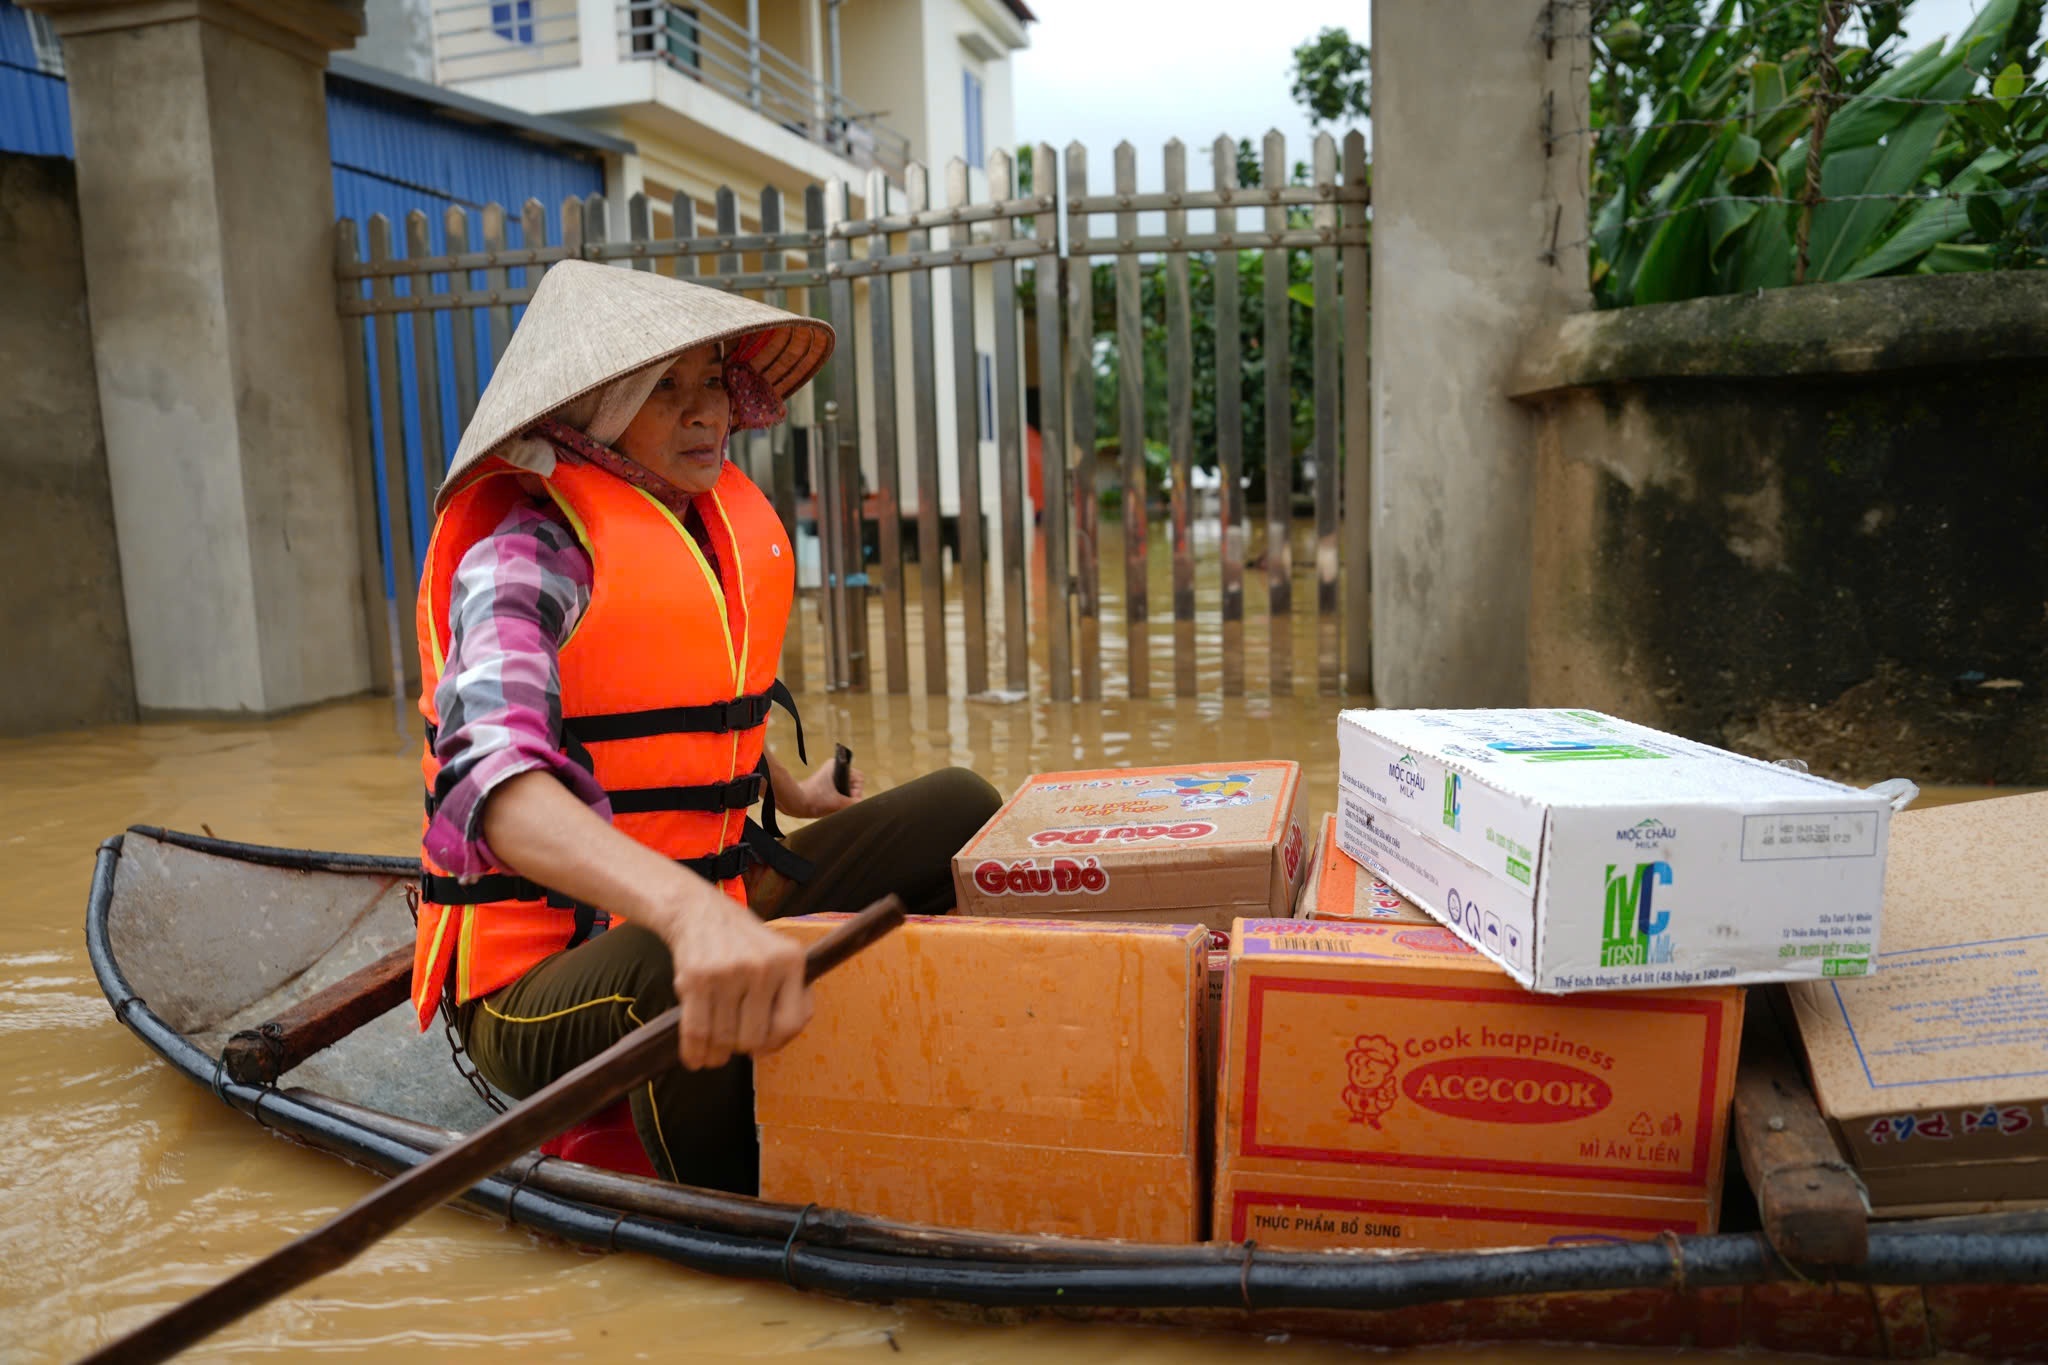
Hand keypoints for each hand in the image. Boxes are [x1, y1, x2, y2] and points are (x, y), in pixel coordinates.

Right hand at [660, 888, 812, 1069]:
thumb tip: (784, 1037)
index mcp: (791, 961)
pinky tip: (695, 1057)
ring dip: (716, 1055)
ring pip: (724, 1038)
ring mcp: (730, 972)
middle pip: (754, 1037)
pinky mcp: (698, 978)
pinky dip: (694, 1052)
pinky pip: (697, 1031)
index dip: (776, 1043)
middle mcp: (763, 966)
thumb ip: (790, 993)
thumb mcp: (778, 955)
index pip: (791, 1022)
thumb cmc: (741, 942)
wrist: (699, 911)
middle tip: (734, 1044)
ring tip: (713, 1053)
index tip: (762, 1046)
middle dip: (742, 1048)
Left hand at [778, 756, 864, 819]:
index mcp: (837, 766)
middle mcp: (834, 769)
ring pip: (846, 790)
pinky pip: (839, 793)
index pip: (859, 778)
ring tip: (836, 805)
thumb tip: (862, 805)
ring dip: (844, 799)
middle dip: (850, 796)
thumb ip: (853, 803)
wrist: (794, 802)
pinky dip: (838, 800)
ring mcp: (830, 777)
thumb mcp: (837, 803)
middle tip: (842, 804)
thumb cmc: (813, 799)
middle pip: (853, 784)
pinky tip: (832, 806)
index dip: (857, 791)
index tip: (850, 799)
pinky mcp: (825, 785)